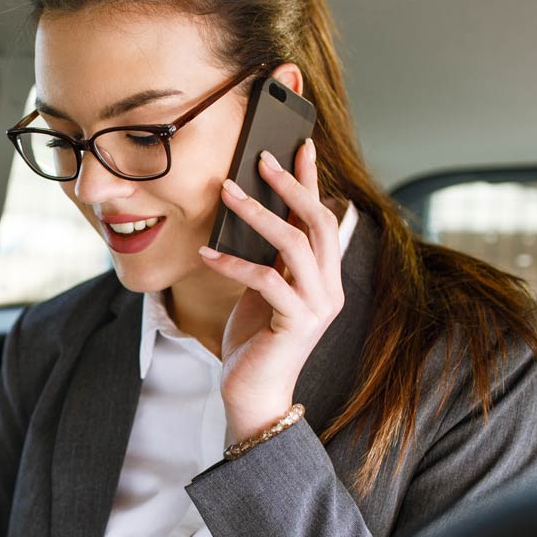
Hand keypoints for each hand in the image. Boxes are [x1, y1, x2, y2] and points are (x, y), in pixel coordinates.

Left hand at [197, 139, 344, 444]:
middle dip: (290, 186)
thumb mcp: (262, 290)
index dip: (312, 179)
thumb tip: (250, 213)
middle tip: (260, 158)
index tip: (300, 143)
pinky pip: (268, 281)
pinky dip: (235, 263)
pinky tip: (207, 253)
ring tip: (227, 191)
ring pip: (295, 245)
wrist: (253, 393)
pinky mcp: (297, 324)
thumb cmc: (254, 340)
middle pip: (318, 223)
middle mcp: (329, 287)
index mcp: (324, 275)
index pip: (322, 216)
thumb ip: (268, 257)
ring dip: (259, 215)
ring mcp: (318, 305)